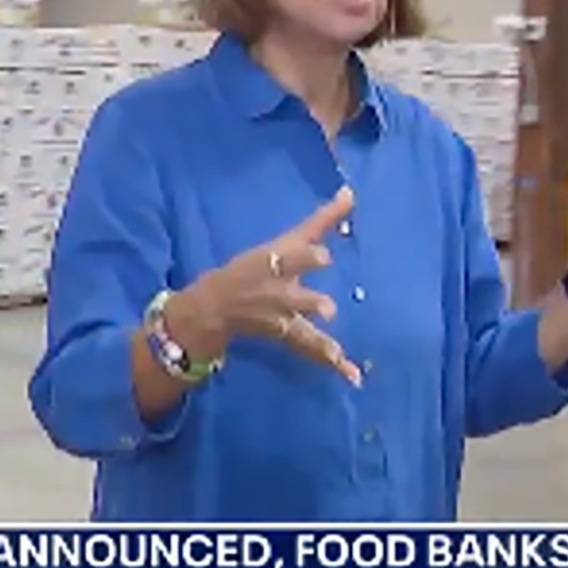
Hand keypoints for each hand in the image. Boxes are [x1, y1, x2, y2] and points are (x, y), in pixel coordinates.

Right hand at [174, 187, 362, 385]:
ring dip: (311, 311)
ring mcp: (280, 309)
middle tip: (323, 293)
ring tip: (328, 320)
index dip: (318, 232)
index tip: (336, 227)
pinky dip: (333, 361)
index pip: (300, 238)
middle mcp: (278, 280)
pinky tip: (354, 374)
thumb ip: (320, 222)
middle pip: (293, 274)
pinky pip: (310, 345)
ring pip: (299, 309)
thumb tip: (351, 193)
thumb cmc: (250, 269)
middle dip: (308, 281)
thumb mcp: (280, 243)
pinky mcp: (284, 332)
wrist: (213, 307)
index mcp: (275, 255)